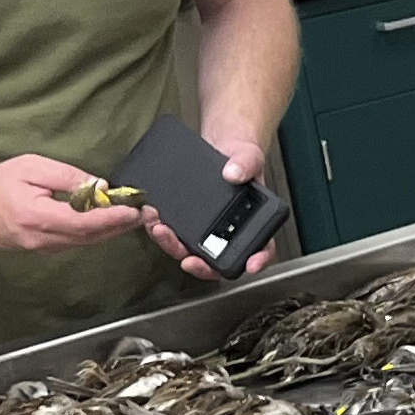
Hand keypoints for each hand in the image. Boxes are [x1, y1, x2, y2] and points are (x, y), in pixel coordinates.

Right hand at [0, 154, 152, 251]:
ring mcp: (42, 250)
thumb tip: (98, 187)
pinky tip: (108, 224)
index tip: (135, 211)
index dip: (113, 218)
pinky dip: (94, 234)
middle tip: (146, 216)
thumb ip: (66, 177)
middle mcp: (42, 240)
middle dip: (120, 227)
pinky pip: (75, 244)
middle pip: (91, 237)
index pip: (85, 222)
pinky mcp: (42, 251)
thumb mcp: (32, 168)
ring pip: (85, 243)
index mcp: (38, 217)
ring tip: (133, 218)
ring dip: (110, 232)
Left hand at [149, 136, 269, 281]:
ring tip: (159, 229)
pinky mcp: (187, 223)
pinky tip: (152, 216)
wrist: (221, 148)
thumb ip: (246, 164)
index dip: (258, 260)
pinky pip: (175, 234)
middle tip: (188, 259)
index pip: (262, 247)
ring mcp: (207, 230)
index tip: (250, 265)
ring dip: (173, 246)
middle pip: (218, 260)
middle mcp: (229, 232)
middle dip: (200, 263)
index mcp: (253, 222)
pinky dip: (161, 230)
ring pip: (191, 252)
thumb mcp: (248, 156)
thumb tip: (233, 173)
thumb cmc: (240, 158)